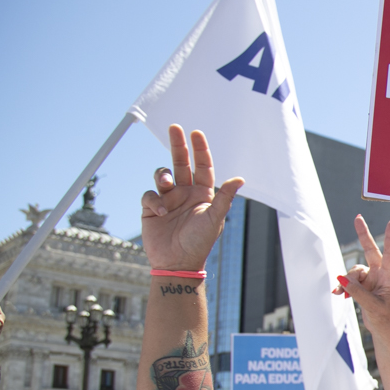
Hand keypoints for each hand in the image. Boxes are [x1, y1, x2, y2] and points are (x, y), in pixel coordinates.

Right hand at [140, 125, 243, 272]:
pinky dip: (153, 199)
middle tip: (174, 127)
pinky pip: (150, 194)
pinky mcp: (152, 208)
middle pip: (181, 163)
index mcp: (202, 194)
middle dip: (178, 145)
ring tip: (166, 183)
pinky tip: (161, 212)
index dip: (199, 150)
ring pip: (162, 175)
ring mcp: (168, 200)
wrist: (177, 263)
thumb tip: (240, 179)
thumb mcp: (214, 218)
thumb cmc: (199, 243)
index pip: (202, 167)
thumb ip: (224, 198)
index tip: (195, 133)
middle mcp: (185, 194)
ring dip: (162, 174)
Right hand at [339, 216, 389, 333]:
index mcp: (389, 277)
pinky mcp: (363, 285)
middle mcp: (380, 274)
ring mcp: (371, 279)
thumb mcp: (372, 306)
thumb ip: (358, 292)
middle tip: (357, 217)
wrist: (384, 329)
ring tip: (342, 294)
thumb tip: (343, 279)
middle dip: (363, 235)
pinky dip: (343, 286)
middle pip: (370, 250)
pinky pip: (348, 280)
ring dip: (346, 281)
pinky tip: (337, 293)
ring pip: (354, 271)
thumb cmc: (385, 319)